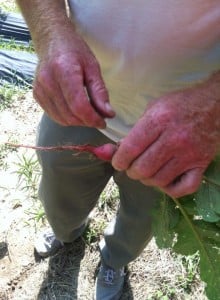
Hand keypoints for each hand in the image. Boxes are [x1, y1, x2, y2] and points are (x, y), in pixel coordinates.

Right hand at [33, 27, 114, 126]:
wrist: (51, 40)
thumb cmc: (74, 51)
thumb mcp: (93, 67)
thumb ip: (100, 92)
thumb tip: (108, 114)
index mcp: (64, 71)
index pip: (79, 106)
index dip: (92, 118)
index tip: (103, 122)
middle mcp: (48, 82)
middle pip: (70, 115)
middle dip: (87, 121)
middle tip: (98, 118)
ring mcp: (40, 89)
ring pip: (62, 119)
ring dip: (78, 122)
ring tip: (88, 114)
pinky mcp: (37, 95)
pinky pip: (54, 116)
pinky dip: (67, 118)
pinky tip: (75, 111)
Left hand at [112, 73, 219, 197]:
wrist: (214, 104)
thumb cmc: (179, 104)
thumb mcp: (153, 108)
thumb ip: (134, 131)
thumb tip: (113, 151)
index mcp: (159, 121)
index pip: (131, 149)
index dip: (119, 160)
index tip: (118, 162)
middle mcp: (174, 139)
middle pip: (143, 169)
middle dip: (132, 171)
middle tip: (132, 167)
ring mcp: (189, 154)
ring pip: (159, 180)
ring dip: (147, 179)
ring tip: (147, 171)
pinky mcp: (201, 164)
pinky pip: (183, 188)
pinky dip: (170, 189)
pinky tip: (165, 180)